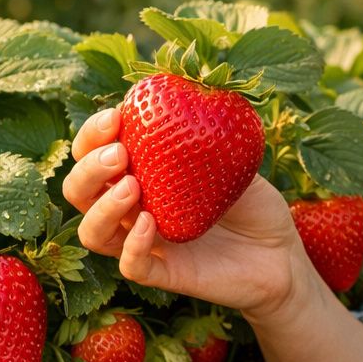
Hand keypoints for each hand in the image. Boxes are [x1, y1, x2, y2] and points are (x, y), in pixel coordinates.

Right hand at [62, 107, 306, 317]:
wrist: (283, 254)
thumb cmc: (255, 204)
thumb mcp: (235, 159)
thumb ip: (210, 132)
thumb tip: (196, 86)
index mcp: (142, 176)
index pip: (93, 153)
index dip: (92, 133)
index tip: (116, 115)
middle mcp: (134, 209)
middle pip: (79, 192)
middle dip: (89, 168)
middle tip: (120, 154)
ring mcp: (146, 243)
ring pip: (93, 233)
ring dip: (103, 208)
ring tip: (133, 187)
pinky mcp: (165, 274)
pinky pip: (131, 266)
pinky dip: (132, 246)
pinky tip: (150, 224)